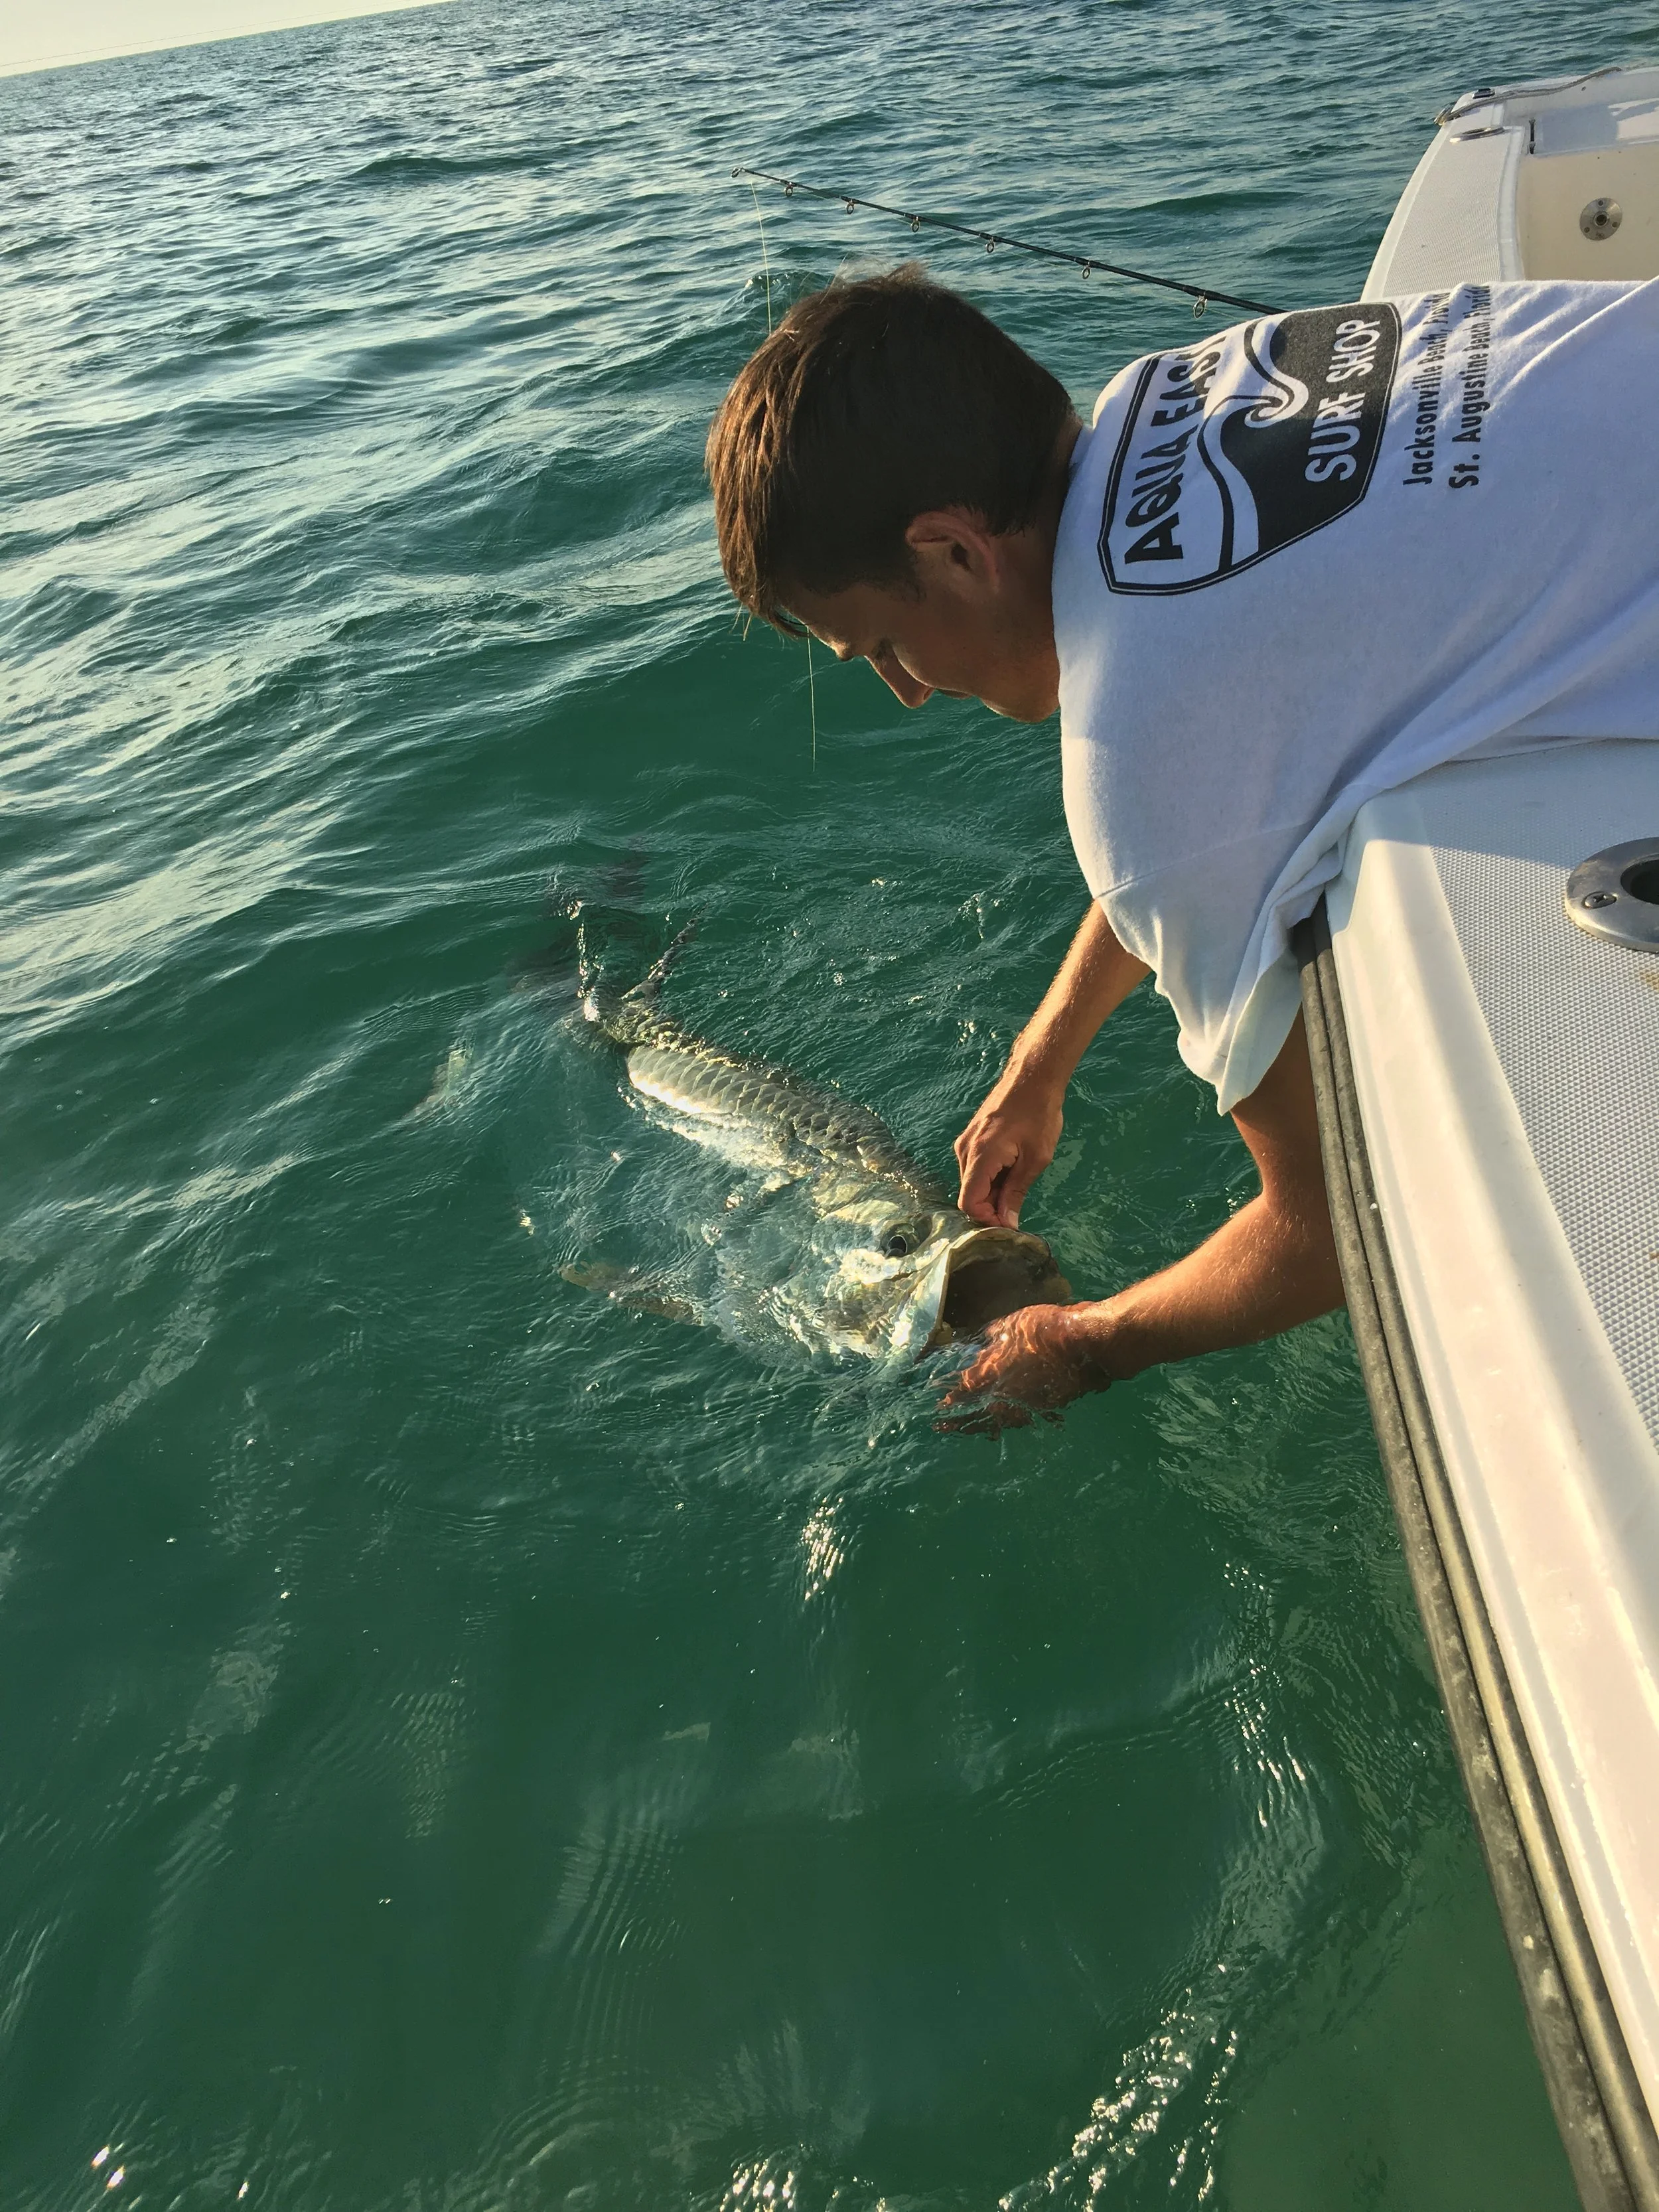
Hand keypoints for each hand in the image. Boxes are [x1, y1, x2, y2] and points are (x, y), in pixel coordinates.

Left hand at [935, 1302, 1113, 1434]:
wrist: (1088, 1346)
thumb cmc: (1047, 1330)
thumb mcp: (1011, 1326)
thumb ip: (991, 1341)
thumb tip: (976, 1352)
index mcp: (993, 1376)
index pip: (965, 1393)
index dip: (950, 1400)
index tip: (938, 1408)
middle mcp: (1007, 1397)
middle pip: (978, 1415)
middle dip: (959, 1422)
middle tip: (942, 1429)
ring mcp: (1027, 1406)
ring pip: (998, 1422)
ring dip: (981, 1426)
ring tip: (969, 1431)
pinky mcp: (1046, 1407)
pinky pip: (1018, 1420)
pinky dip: (1005, 1424)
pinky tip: (1002, 1424)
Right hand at [954, 1062, 1064, 1227]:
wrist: (1032, 1077)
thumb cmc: (1039, 1115)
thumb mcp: (1036, 1159)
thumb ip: (1017, 1192)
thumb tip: (1008, 1223)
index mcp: (980, 1156)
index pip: (968, 1202)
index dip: (986, 1220)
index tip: (1008, 1225)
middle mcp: (965, 1151)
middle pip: (969, 1194)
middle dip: (991, 1208)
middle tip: (1018, 1210)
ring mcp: (965, 1143)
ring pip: (972, 1182)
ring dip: (992, 1192)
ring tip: (1019, 1186)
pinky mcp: (971, 1138)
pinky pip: (975, 1168)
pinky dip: (991, 1178)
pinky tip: (1012, 1172)